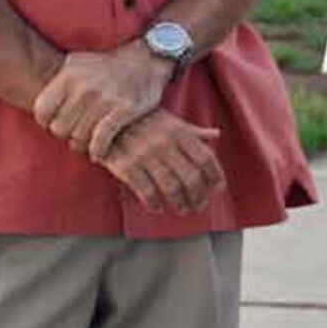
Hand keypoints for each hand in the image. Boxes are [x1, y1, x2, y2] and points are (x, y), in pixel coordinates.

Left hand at [34, 41, 173, 160]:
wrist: (147, 59)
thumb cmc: (107, 64)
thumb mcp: (77, 63)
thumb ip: (56, 81)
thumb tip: (33, 96)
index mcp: (69, 75)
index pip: (42, 111)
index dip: (46, 123)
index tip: (56, 124)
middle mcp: (85, 87)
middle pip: (59, 128)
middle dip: (65, 135)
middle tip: (73, 134)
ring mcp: (106, 99)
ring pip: (79, 136)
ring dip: (81, 145)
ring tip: (85, 143)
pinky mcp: (124, 110)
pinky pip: (101, 140)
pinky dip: (97, 150)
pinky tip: (98, 152)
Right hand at [98, 108, 225, 214]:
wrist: (107, 118)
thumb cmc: (145, 121)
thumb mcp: (171, 121)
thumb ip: (194, 132)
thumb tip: (216, 135)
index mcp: (180, 132)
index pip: (205, 157)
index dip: (215, 175)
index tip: (218, 188)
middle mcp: (166, 144)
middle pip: (191, 177)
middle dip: (198, 196)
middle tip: (199, 206)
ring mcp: (146, 155)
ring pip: (171, 188)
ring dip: (179, 203)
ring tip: (182, 209)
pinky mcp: (127, 166)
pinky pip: (146, 191)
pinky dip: (154, 203)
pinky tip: (157, 207)